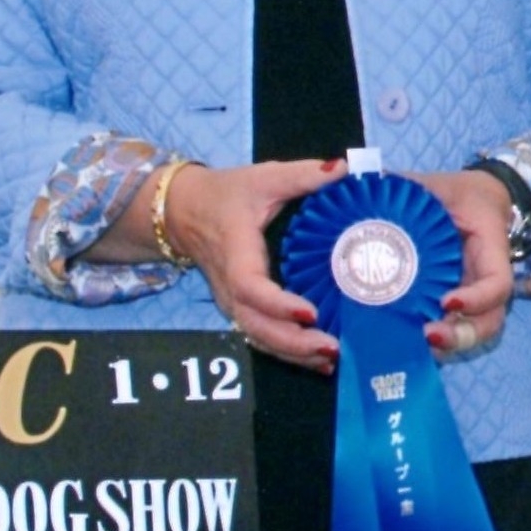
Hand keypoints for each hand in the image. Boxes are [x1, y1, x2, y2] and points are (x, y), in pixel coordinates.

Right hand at [151, 157, 348, 371]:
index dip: (277, 304)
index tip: (309, 312)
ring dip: (293, 354)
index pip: (250, 287)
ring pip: (258, 339)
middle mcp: (230, 287)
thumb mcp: (263, 179)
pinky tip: (319, 361)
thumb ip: (303, 175)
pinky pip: (261, 338)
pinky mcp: (239, 310)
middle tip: (333, 348)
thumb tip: (345, 169)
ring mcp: (232, 303)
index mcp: (235, 253)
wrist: (185, 211)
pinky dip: (288, 353)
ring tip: (332, 359)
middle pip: (255, 326)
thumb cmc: (227, 195)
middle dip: (292, 343)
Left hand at [405, 169, 514, 357]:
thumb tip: (349, 175)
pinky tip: (403, 342)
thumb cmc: (455, 193)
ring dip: (447, 345)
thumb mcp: (434, 185)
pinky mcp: (453, 304)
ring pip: (472, 332)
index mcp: (490, 249)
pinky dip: (430, 341)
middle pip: (489, 321)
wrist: (473, 202)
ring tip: (415, 346)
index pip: (498, 283)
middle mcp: (484, 279)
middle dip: (461, 335)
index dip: (478, 298)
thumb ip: (401, 184)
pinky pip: (450, 327)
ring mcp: (471, 295)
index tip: (447, 301)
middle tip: (427, 335)